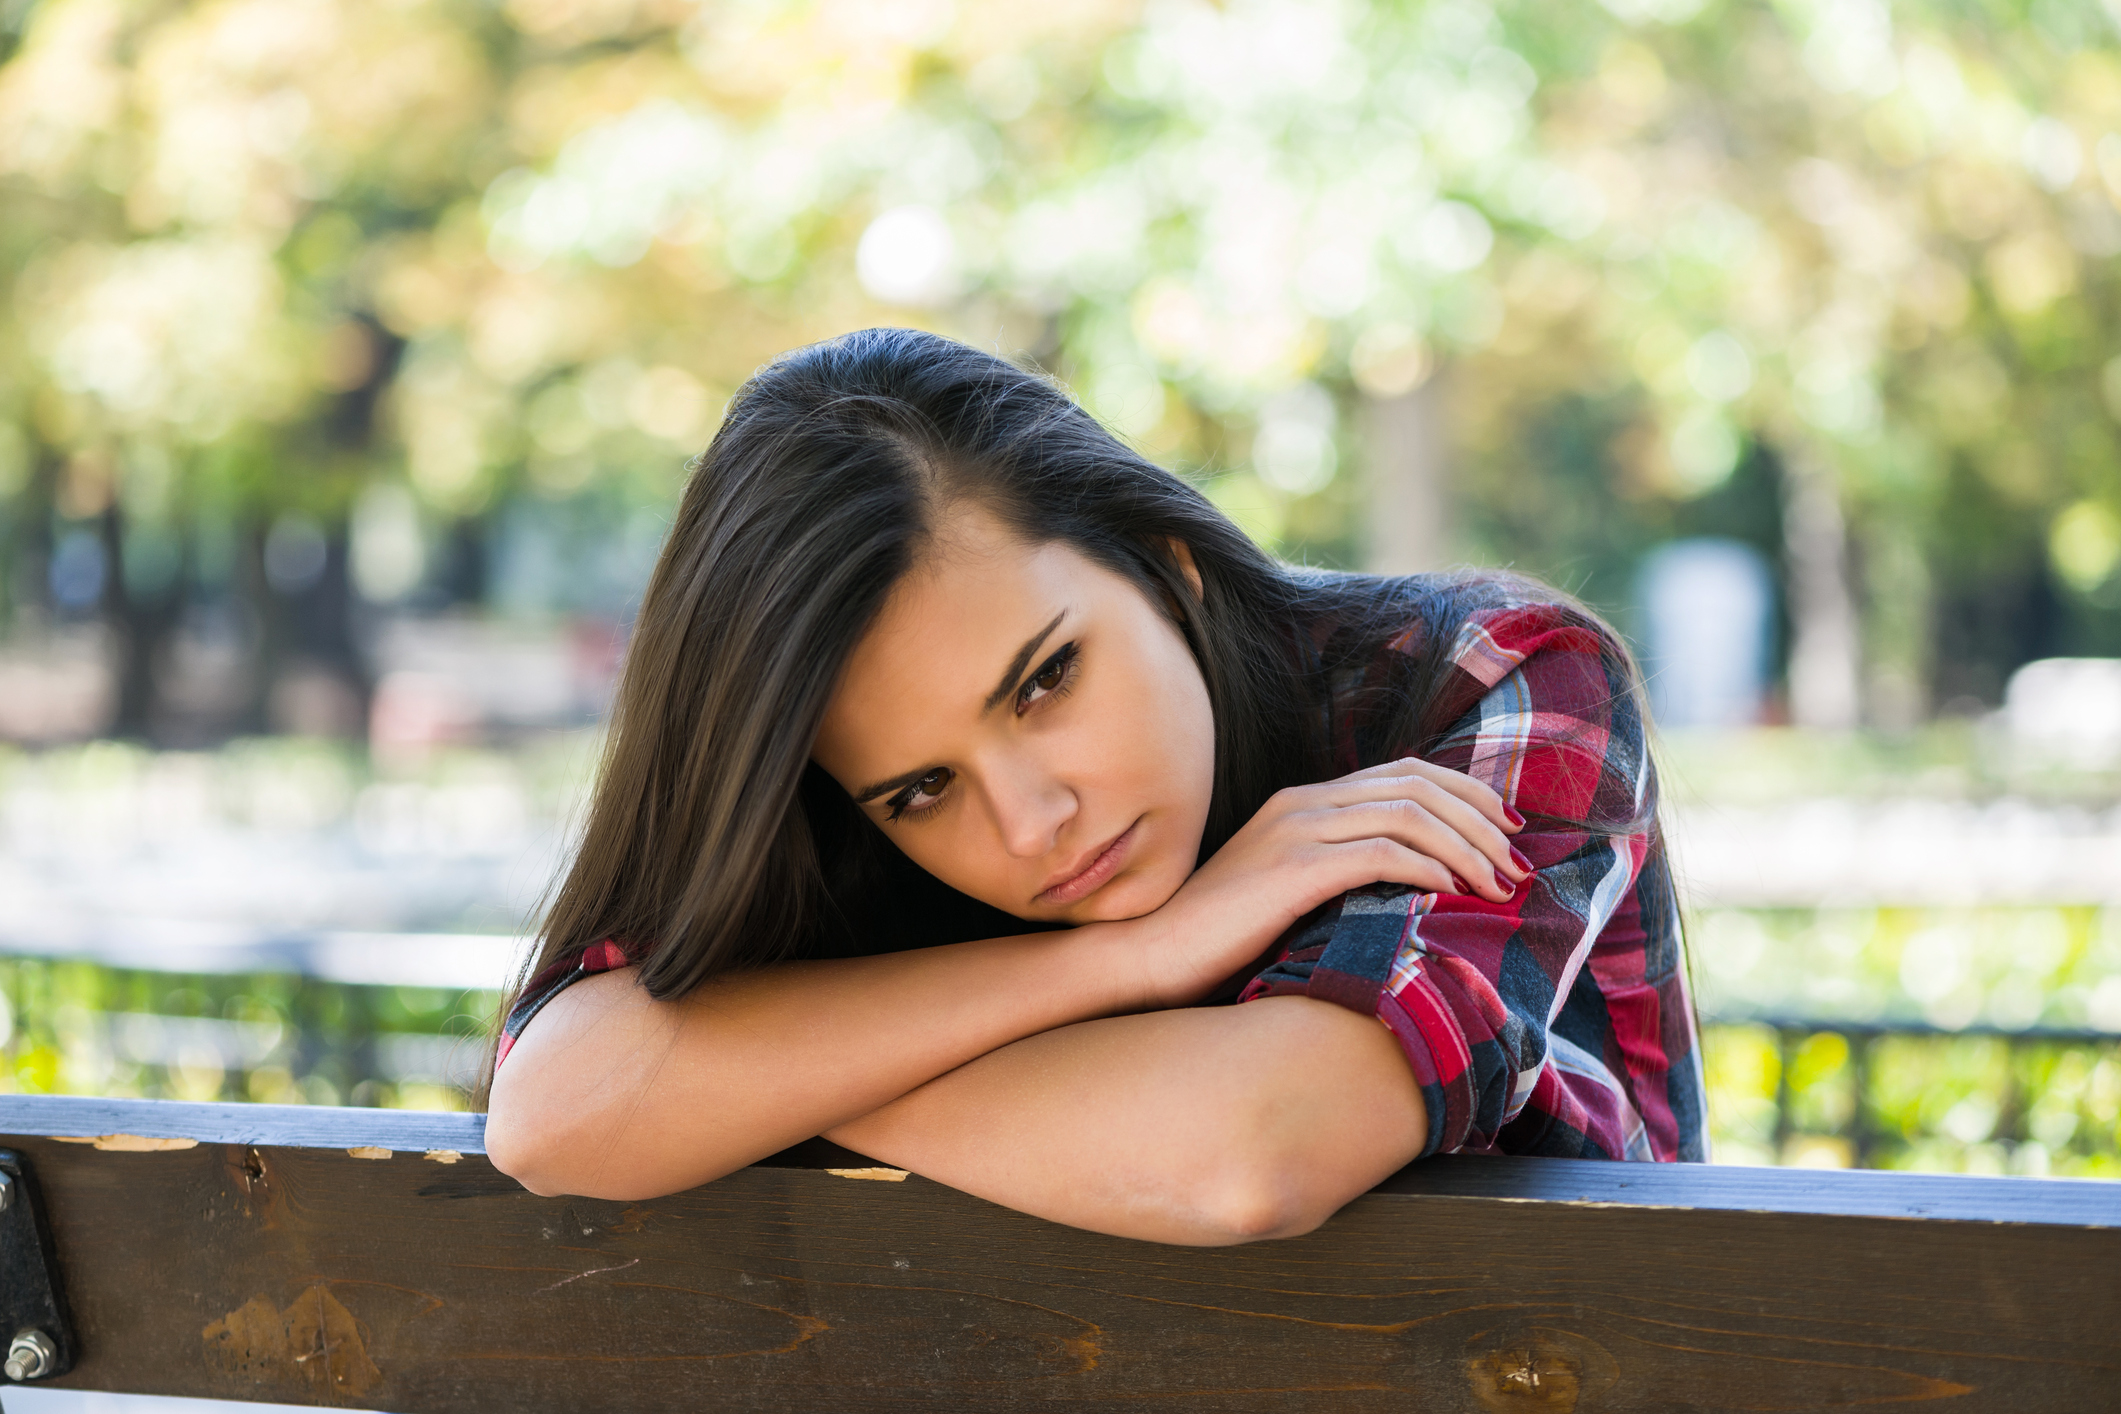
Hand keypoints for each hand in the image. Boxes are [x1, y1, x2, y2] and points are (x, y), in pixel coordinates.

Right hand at [1120, 757, 1527, 1007]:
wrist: (1151, 955)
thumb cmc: (1217, 940)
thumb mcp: (1284, 894)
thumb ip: (1334, 876)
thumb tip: (1405, 895)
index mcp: (1304, 801)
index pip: (1403, 774)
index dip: (1464, 794)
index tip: (1504, 830)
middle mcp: (1304, 802)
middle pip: (1418, 785)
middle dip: (1480, 819)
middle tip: (1516, 860)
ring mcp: (1298, 829)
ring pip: (1410, 814)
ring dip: (1468, 847)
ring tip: (1499, 885)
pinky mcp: (1294, 867)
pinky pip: (1384, 853)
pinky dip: (1431, 869)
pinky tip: (1454, 895)